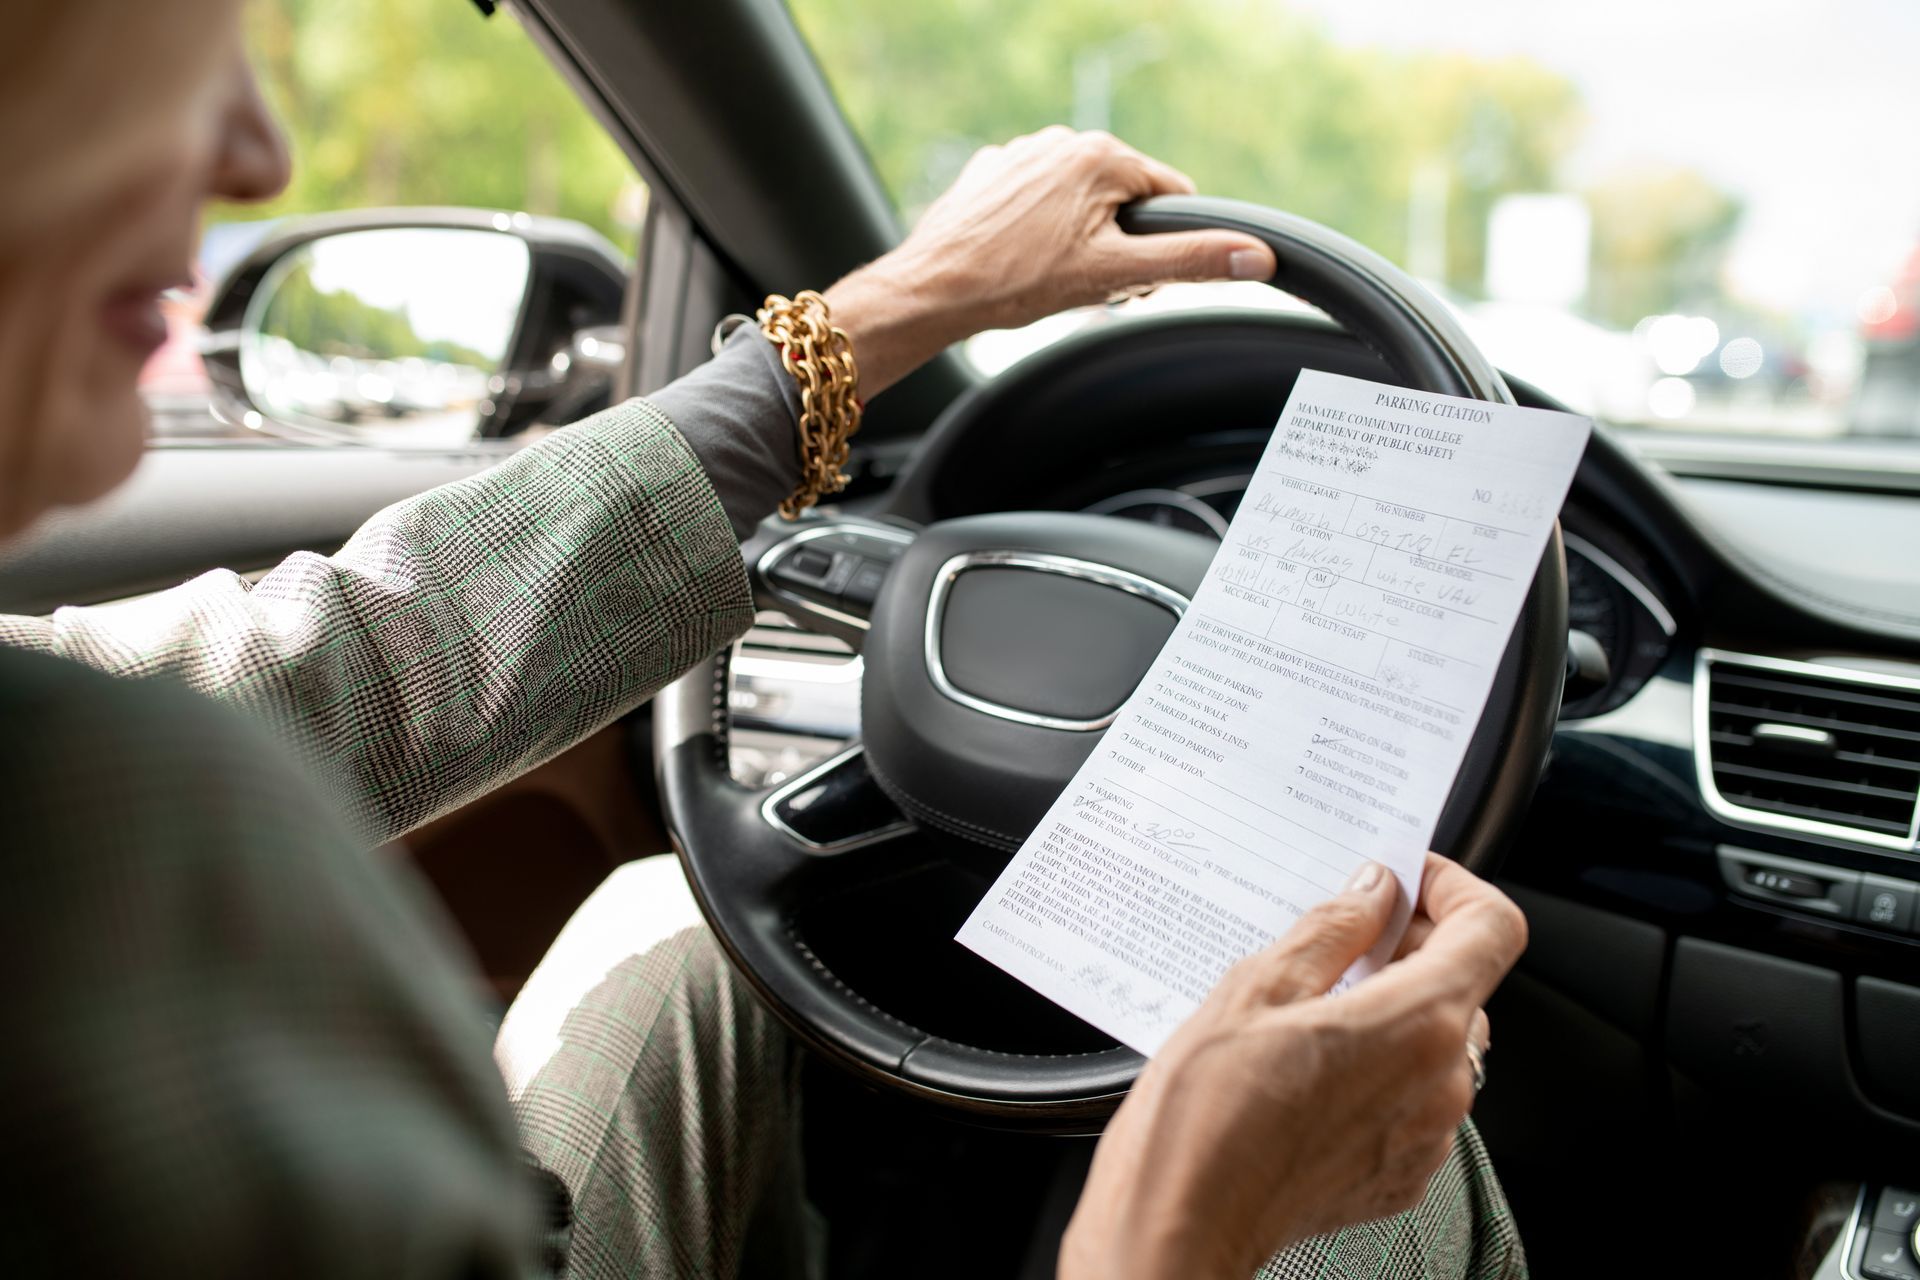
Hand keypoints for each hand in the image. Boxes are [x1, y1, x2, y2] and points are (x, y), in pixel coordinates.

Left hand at [822, 127, 1276, 394]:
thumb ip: (1189, 260)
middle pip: (1124, 198)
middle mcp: (1063, 140)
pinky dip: (1038, 229)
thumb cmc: (1017, 283)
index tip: (1133, 278)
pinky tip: (1017, 259)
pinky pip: (1037, 200)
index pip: (1171, 194)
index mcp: (1103, 156)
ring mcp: (1022, 153)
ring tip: (1047, 274)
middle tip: (1086, 283)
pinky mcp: (991, 172)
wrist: (934, 290)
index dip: (1164, 243)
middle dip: (1119, 243)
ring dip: (1079, 237)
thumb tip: (1255, 255)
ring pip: (1080, 200)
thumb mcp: (1115, 276)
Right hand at [1058, 855, 1525, 1279]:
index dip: (1455, 887)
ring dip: (1391, 1007)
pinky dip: (1378, 1066)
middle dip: (1410, 946)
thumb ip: (1331, 928)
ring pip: (1436, 1042)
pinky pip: (1413, 1098)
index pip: (1493, 927)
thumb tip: (1371, 892)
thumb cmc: (1205, 1117)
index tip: (1408, 877)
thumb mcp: (1256, 987)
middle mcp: (1441, 1084)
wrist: (1178, 1224)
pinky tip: (1309, 1061)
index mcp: (1417, 1024)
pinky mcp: (1400, 1174)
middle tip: (1340, 933)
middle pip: (1463, 984)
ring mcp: (1427, 1137)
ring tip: (1310, 1000)